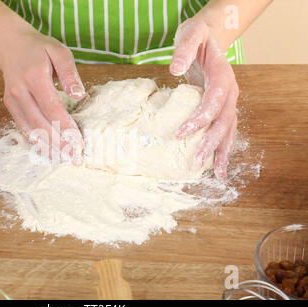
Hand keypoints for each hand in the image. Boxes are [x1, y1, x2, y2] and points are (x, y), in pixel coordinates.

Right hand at [0, 26, 84, 164]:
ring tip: (64, 158)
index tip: (78, 142)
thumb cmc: (40, 49)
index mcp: (34, 77)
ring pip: (30, 130)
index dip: (66, 127)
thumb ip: (69, 73)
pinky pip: (23, 128)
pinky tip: (50, 150)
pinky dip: (37, 141)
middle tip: (75, 157)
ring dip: (48, 147)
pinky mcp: (10, 105)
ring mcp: (13, 99)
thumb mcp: (59, 52)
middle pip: (40, 124)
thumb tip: (78, 95)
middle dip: (59, 143)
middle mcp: (20, 91)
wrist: (11, 45)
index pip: (52, 108)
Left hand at [170, 18, 237, 178]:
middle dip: (211, 143)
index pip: (213, 102)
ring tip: (217, 174)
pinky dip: (221, 146)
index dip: (199, 119)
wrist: (208, 37)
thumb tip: (175, 69)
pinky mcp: (221, 107)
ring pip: (229, 130)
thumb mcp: (190, 35)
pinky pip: (224, 129)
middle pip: (223, 122)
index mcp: (223, 77)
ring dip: (221, 151)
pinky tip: (215, 163)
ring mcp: (228, 101)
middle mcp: (230, 92)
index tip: (180, 134)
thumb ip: (184, 50)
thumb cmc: (197, 37)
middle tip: (195, 161)